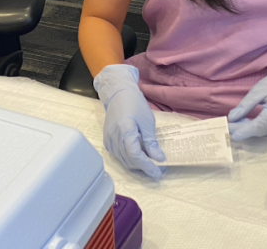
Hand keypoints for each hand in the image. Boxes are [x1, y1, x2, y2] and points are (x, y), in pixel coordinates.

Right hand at [94, 64, 165, 178]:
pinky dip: (128, 159)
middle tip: (157, 169)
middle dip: (143, 167)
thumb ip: (151, 142)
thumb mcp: (147, 121)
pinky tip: (138, 156)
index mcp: (124, 131)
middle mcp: (113, 138)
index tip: (158, 173)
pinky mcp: (107, 140)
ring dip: (136, 164)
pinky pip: (118, 155)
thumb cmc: (135, 104)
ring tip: (149, 163)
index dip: (147, 166)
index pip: (135, 155)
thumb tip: (159, 159)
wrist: (118, 94)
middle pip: (129, 160)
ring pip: (123, 160)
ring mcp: (108, 140)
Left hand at [227, 56, 266, 140]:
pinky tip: (241, 122)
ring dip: (244, 129)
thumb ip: (245, 105)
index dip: (246, 130)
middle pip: (258, 130)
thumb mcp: (258, 90)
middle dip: (241, 129)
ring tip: (232, 122)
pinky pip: (262, 131)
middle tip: (226, 125)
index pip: (260, 123)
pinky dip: (250, 128)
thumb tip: (232, 118)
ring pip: (259, 132)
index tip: (232, 132)